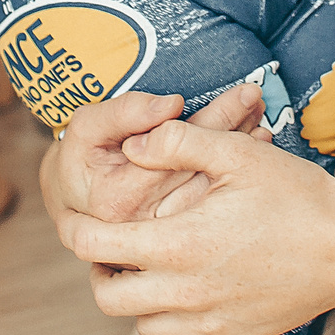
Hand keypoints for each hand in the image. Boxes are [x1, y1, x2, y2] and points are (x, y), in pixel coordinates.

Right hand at [43, 85, 269, 229]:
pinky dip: (234, 178)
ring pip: (212, 191)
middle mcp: (146, 225)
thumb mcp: (87, 127)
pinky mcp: (175, 241)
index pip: (179, 151)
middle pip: (202, 170)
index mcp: (121, 198)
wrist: (73, 202)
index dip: (215, 117)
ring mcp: (163, 238)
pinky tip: (253, 155)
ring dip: (240, 155)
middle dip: (235, 132)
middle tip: (260, 101)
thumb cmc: (80, 158)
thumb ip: (124, 113)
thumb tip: (172, 104)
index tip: (245, 92)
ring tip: (261, 122)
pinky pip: (212, 206)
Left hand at [60, 120, 334, 334]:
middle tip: (109, 244)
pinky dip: (161, 329)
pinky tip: (173, 300)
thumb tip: (132, 145)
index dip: (74, 229)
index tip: (74, 216)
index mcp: (181, 243)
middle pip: (107, 295)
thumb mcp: (239, 153)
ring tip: (144, 268)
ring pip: (137, 326)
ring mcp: (209, 323)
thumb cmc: (298, 197)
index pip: (95, 246)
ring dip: (130, 299)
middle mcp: (187, 292)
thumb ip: (178, 142)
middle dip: (97, 268)